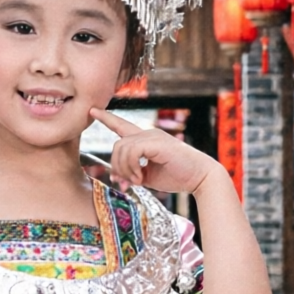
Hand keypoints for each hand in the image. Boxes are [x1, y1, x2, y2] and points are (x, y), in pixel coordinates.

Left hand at [90, 108, 216, 196]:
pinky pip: (132, 151)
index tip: (93, 110)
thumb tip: (116, 176)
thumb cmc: (178, 177)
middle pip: (117, 145)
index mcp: (146, 140)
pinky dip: (131, 166)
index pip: (122, 126)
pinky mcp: (156, 142)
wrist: (200, 178)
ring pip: (121, 148)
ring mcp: (152, 136)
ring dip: (124, 168)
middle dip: (116, 166)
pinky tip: (140, 177)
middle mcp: (148, 134)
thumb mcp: (149, 176)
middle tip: (127, 182)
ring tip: (137, 180)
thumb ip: (133, 173)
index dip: (107, 118)